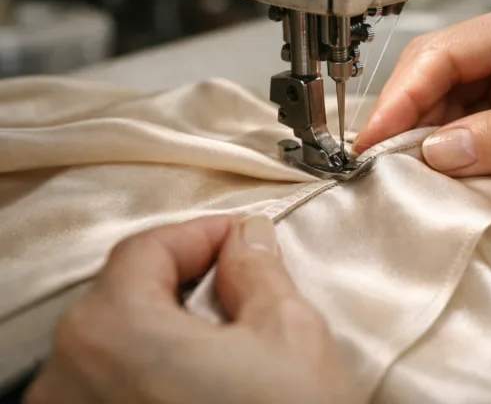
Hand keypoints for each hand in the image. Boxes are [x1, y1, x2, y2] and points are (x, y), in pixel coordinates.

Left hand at [26, 216, 359, 403]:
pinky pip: (111, 391)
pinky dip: (151, 375)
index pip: (147, 249)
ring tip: (226, 338)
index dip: (201, 233)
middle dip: (184, 280)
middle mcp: (71, 382)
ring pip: (115, 348)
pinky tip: (201, 387)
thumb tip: (247, 241)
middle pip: (122, 297)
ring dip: (167, 329)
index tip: (237, 235)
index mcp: (115, 333)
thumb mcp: (289, 334)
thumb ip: (258, 269)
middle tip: (239, 278)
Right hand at [355, 0, 490, 190]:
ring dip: (432, 141)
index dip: (403, 95)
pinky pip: (480, 133)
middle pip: (442, 78)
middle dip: (408, 119)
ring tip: (409, 177)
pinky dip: (462, 156)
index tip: (375, 137)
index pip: (447, 52)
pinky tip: (448, 178)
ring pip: (455, 108)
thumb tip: (440, 151)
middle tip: (380, 163)